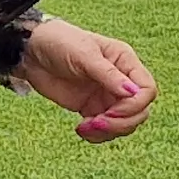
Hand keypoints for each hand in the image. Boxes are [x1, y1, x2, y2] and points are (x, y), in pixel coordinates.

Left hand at [14, 19, 156, 141]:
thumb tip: (133, 92)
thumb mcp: (84, 55)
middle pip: (140, 111)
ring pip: (125, 123)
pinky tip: (81, 130)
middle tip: (95, 123)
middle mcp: (121, 80)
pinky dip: (97, 135)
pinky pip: (105, 129)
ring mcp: (107, 96)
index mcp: (125, 61)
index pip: (147, 89)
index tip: (111, 112)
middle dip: (121, 122)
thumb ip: (108, 75)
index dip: (135, 105)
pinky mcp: (92, 108)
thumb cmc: (60, 42)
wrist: (31, 52)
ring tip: (84, 127)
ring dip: (108, 131)